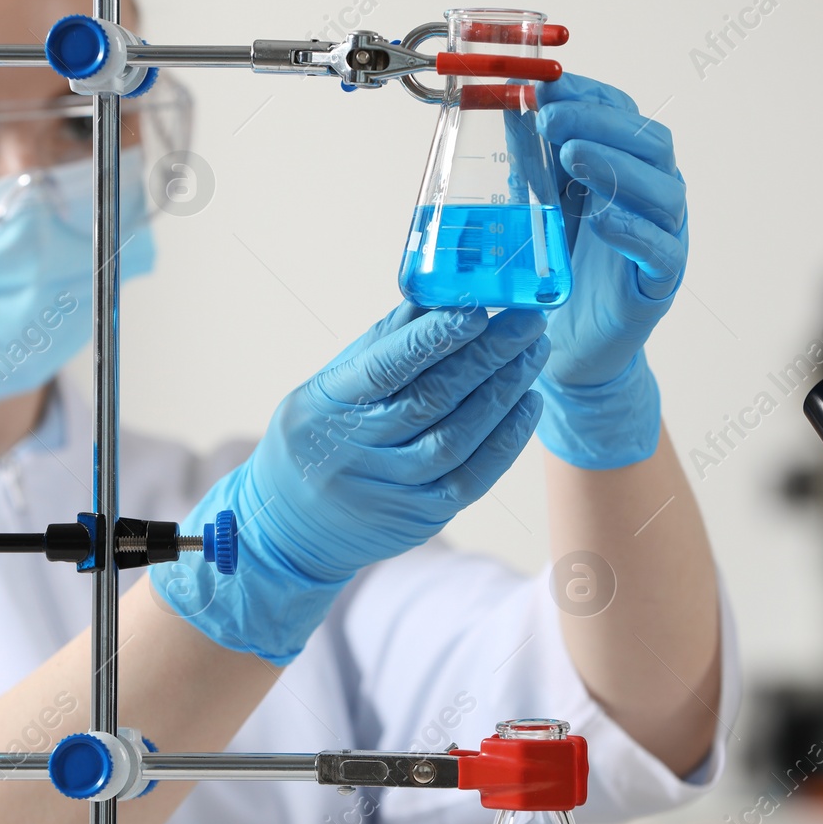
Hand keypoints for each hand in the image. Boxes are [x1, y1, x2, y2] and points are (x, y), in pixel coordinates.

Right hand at [154, 302, 547, 662]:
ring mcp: (390, 489)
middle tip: (526, 321)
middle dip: (487, 355)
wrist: (289, 527)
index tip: (476, 309)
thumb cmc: (317, 438)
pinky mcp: (421, 517)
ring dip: (504, 391)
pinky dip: (507, 438)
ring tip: (532, 353)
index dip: (433, 338)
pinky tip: (526, 403)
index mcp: (326, 405)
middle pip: (431, 399)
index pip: (385, 368)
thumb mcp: (326, 387)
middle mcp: (355, 450)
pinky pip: (473, 477)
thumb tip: (436, 296)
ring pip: (458, 437)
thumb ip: (381, 345)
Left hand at [529, 73, 688, 467]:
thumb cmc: (560, 266)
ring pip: (664, 191)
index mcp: (626, 166)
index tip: (548, 85)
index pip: (622, 113)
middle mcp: (654, 194)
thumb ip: (528, 162)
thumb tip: (501, 108)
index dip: (589, 95)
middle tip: (553, 122)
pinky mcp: (661, 281)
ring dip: (616, 167)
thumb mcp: (536, 204)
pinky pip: (662, 250)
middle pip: (651, 142)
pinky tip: (602, 219)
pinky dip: (634, 231)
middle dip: (601, 124)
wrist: (573, 343)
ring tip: (572, 157)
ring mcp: (665, 236)